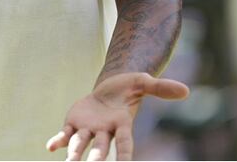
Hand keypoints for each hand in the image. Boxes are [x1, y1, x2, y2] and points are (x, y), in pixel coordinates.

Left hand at [46, 73, 188, 160]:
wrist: (110, 88)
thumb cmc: (129, 87)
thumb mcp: (144, 82)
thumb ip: (161, 88)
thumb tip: (185, 91)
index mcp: (122, 124)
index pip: (125, 143)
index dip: (125, 156)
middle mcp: (105, 132)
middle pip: (101, 148)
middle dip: (97, 160)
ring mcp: (89, 129)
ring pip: (81, 145)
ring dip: (75, 155)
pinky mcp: (74, 123)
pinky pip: (65, 134)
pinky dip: (58, 141)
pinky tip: (50, 147)